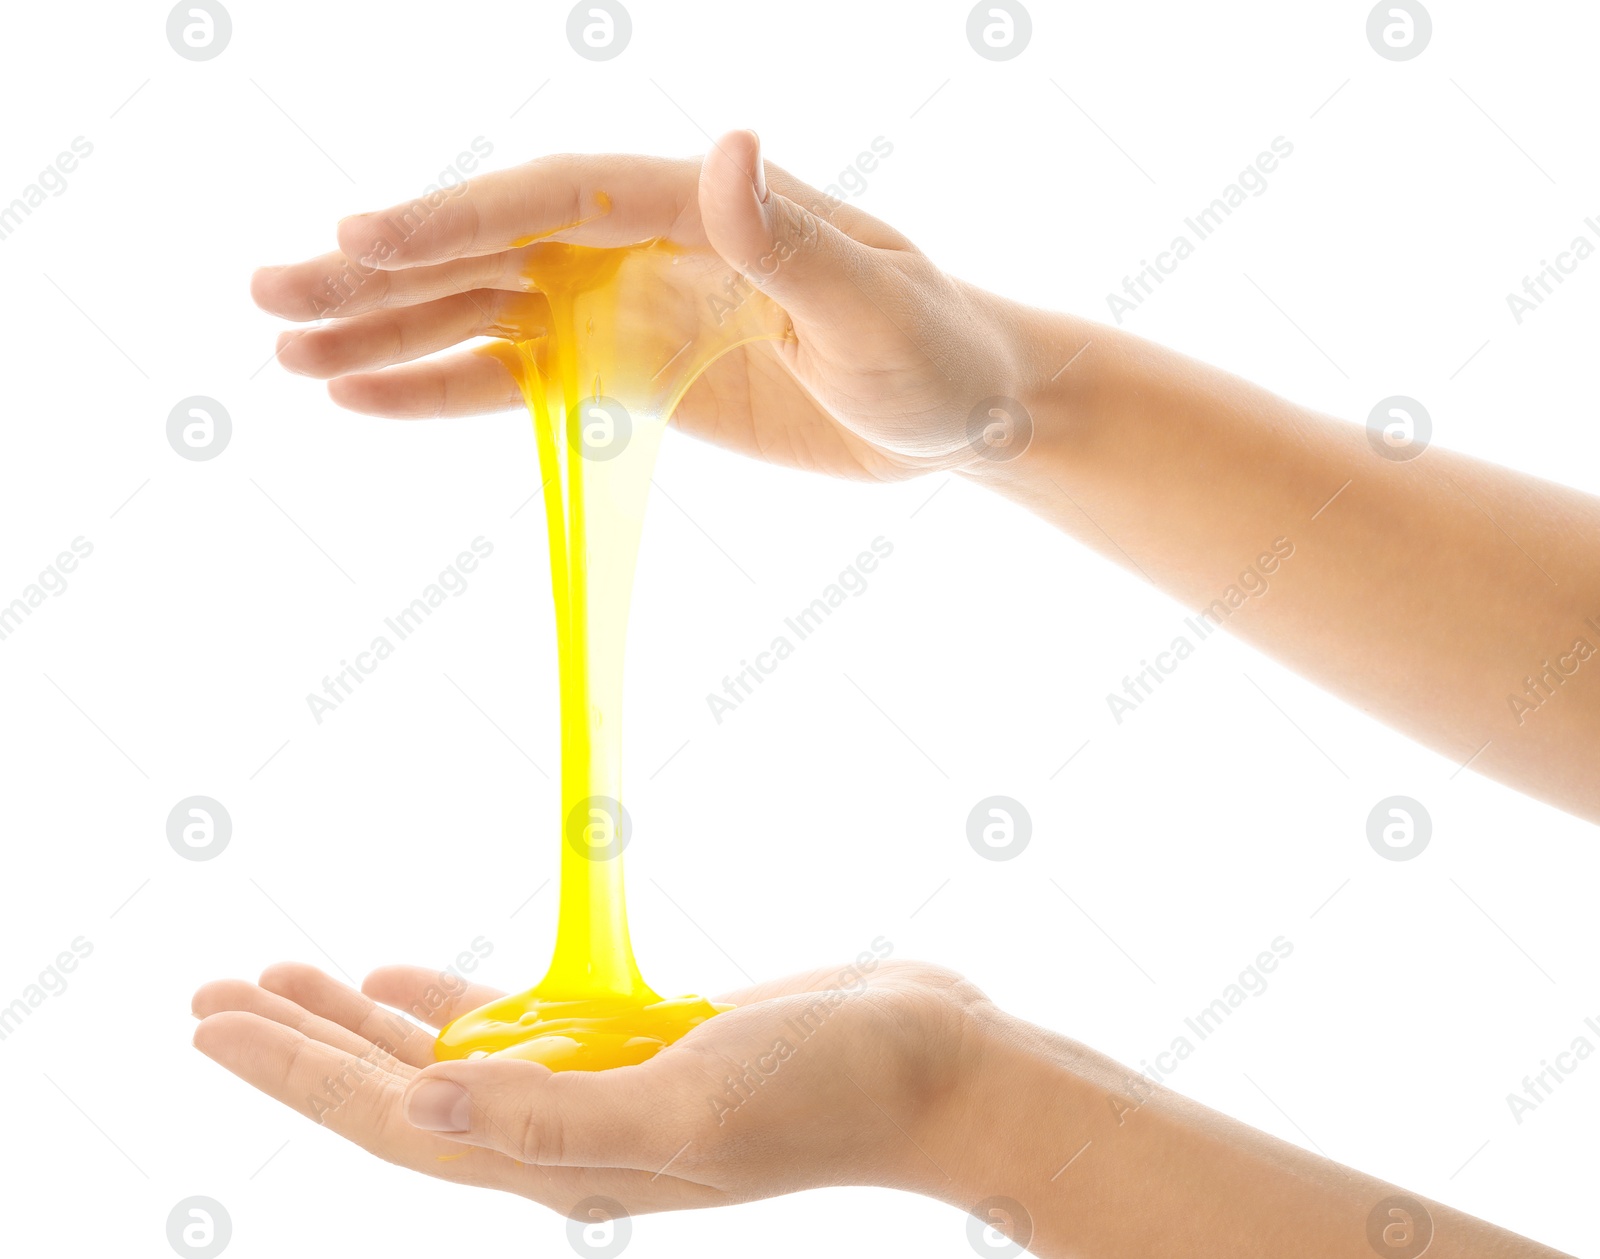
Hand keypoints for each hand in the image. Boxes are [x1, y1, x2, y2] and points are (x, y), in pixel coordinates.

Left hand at [191, 958, 985, 1214]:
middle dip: (301, 1044)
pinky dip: (448, 1003)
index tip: (212, 1020)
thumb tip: (423, 1112)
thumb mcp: (691, 1102)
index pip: (392, 1121)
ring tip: (287, 974)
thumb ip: (555, 1118)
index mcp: (562, 1161)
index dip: (295, 1075)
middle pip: (397, 1090)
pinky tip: (402, 982)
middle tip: (214, 990)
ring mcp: (598, 1090)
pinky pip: (514, 1024)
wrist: (935, 1065)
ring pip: (445, 1056)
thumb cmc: (832, 1089)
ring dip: (362, 1020)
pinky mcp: (634, 1045)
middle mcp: (564, 1137)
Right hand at [250, 133, 1045, 480]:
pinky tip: (365, 397)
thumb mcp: (875, 301)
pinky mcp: (627, 375)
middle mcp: (641, 247)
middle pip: (490, 250)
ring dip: (387, 330)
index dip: (454, 220)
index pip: (551, 199)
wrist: (959, 414)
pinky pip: (519, 380)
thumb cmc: (936, 350)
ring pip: (484, 313)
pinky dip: (442, 388)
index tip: (359, 243)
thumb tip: (725, 150)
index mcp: (695, 206)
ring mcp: (626, 310)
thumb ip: (790, 237)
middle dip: (382, 273)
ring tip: (289, 350)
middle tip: (272, 297)